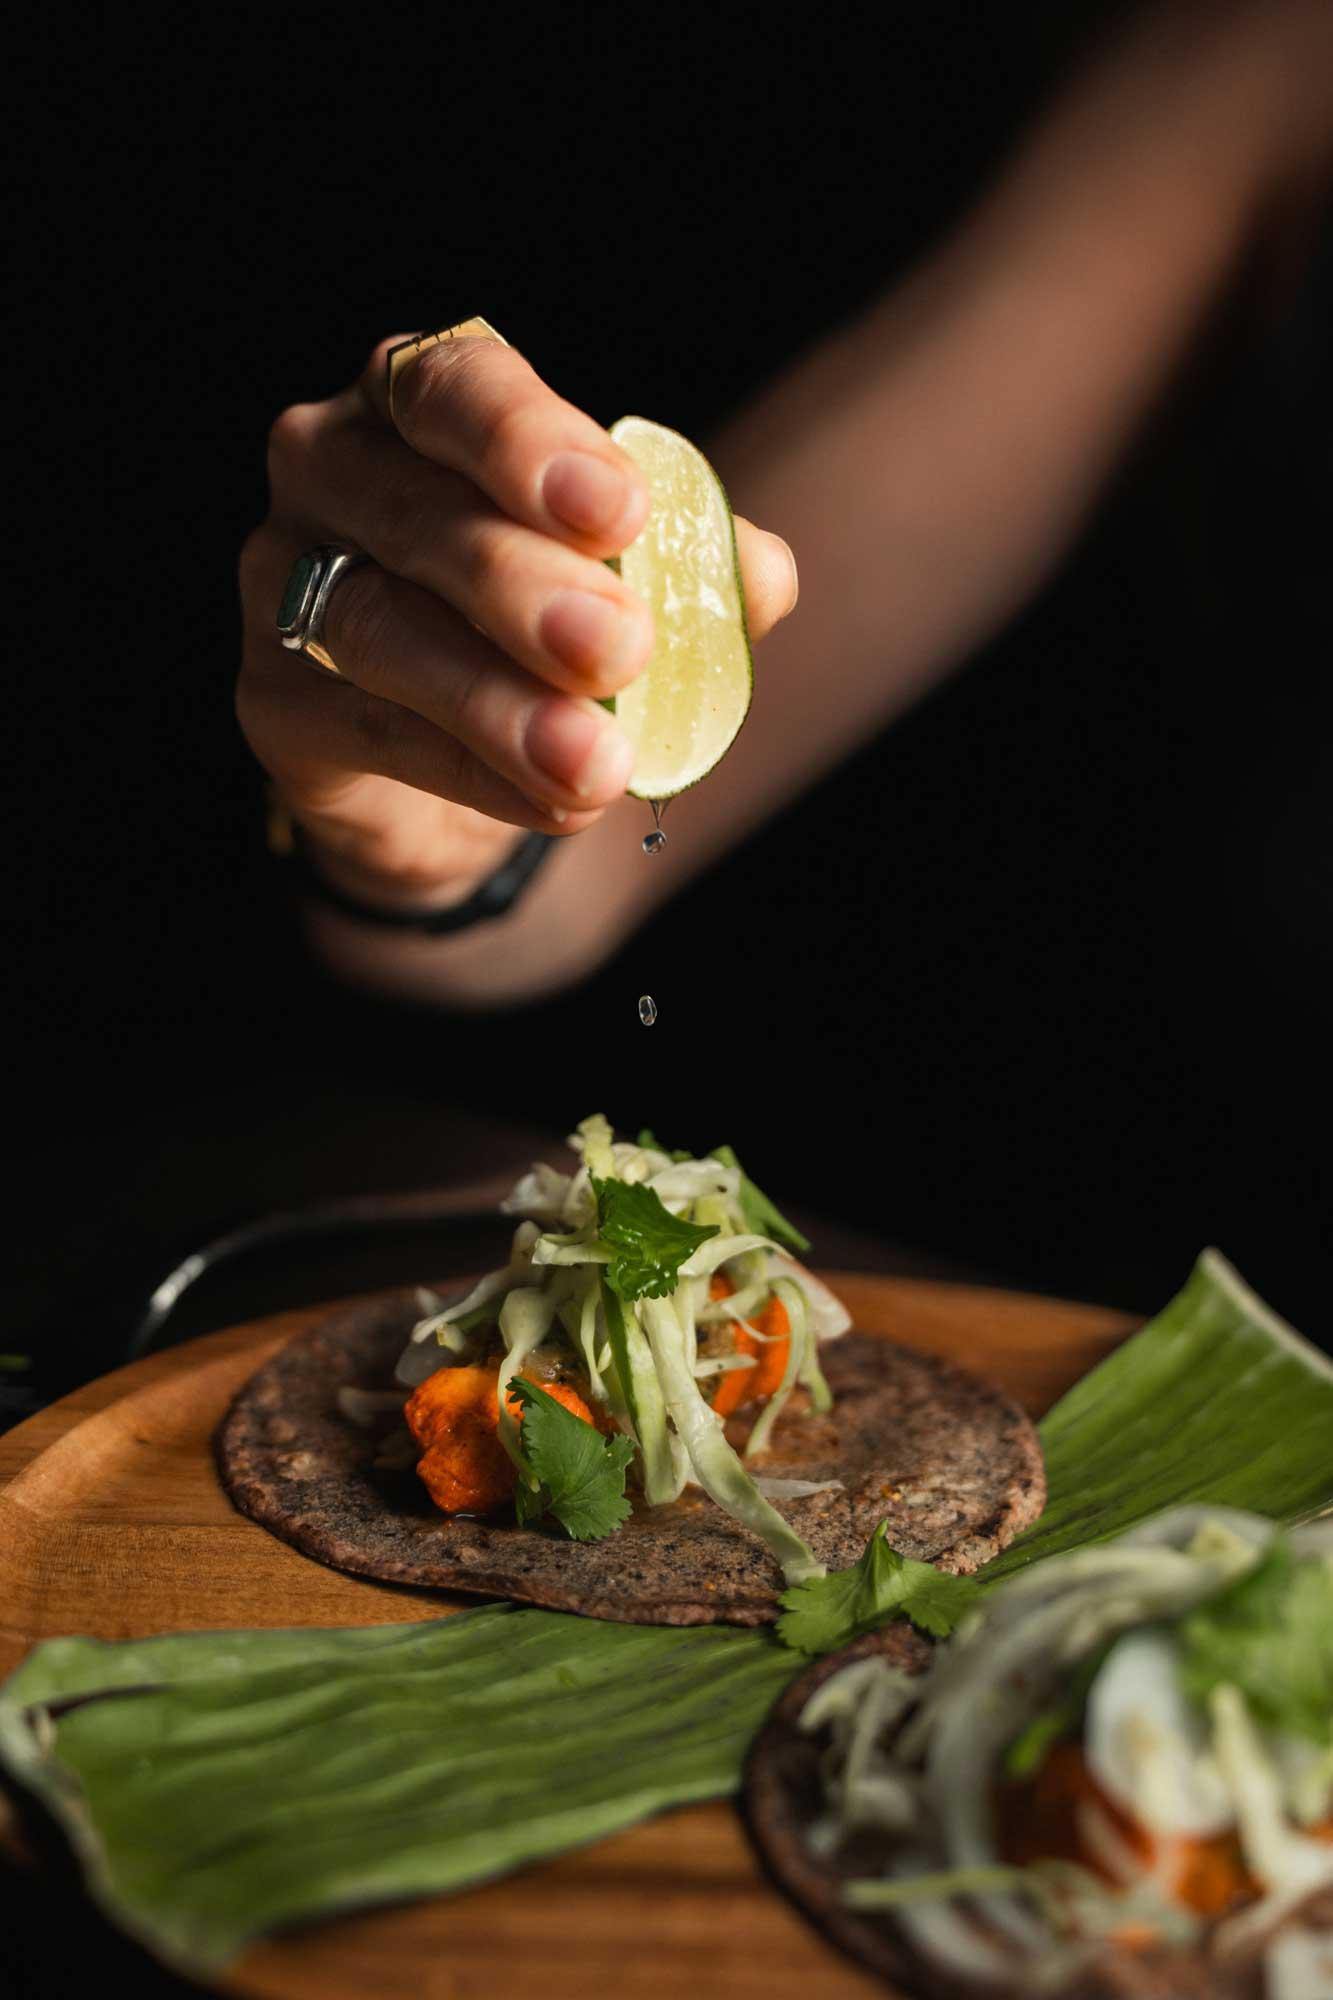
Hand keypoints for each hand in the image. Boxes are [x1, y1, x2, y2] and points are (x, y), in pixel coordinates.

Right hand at [237, 334, 798, 909]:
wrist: (453, 762)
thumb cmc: (542, 626)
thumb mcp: (631, 584)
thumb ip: (692, 569)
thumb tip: (760, 573)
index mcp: (418, 401)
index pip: (456, 387)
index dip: (531, 445)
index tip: (621, 513)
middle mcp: (329, 466)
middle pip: (419, 517)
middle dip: (527, 588)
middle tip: (621, 649)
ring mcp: (281, 578)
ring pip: (383, 630)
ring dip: (498, 701)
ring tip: (596, 760)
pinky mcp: (271, 696)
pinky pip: (369, 729)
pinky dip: (472, 771)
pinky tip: (554, 803)